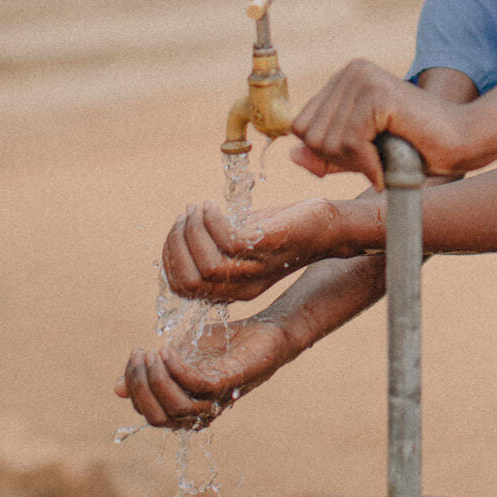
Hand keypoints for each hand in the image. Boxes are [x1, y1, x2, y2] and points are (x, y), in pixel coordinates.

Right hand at [113, 315, 295, 428]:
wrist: (265, 333)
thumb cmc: (223, 347)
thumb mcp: (180, 357)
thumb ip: (153, 373)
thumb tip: (117, 389)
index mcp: (185, 409)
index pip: (149, 412)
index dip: (135, 386)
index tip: (134, 355)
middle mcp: (199, 412)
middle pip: (157, 417)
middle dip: (141, 386)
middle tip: (139, 353)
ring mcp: (215, 401)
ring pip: (176, 407)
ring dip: (157, 378)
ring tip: (154, 351)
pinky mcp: (229, 384)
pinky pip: (196, 386)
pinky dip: (177, 369)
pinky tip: (169, 350)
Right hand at [161, 199, 358, 302]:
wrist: (326, 227)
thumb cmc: (279, 230)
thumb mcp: (242, 242)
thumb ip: (214, 244)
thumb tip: (181, 230)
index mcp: (231, 289)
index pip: (183, 287)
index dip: (170, 257)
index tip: (176, 228)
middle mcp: (241, 286)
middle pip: (190, 281)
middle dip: (177, 245)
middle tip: (185, 216)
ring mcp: (255, 269)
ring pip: (207, 265)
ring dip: (194, 231)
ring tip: (199, 208)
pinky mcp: (268, 247)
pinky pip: (229, 243)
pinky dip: (213, 222)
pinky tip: (214, 207)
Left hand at [290, 58, 494, 185]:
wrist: (462, 144)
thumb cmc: (415, 150)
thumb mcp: (361, 156)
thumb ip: (327, 156)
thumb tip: (291, 154)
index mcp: (345, 78)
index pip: (301, 126)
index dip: (326, 154)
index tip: (362, 158)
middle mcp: (352, 70)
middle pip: (310, 135)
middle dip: (340, 160)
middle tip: (376, 161)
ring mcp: (364, 79)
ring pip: (327, 141)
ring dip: (356, 164)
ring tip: (385, 159)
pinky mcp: (378, 94)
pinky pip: (350, 143)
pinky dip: (368, 164)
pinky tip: (387, 164)